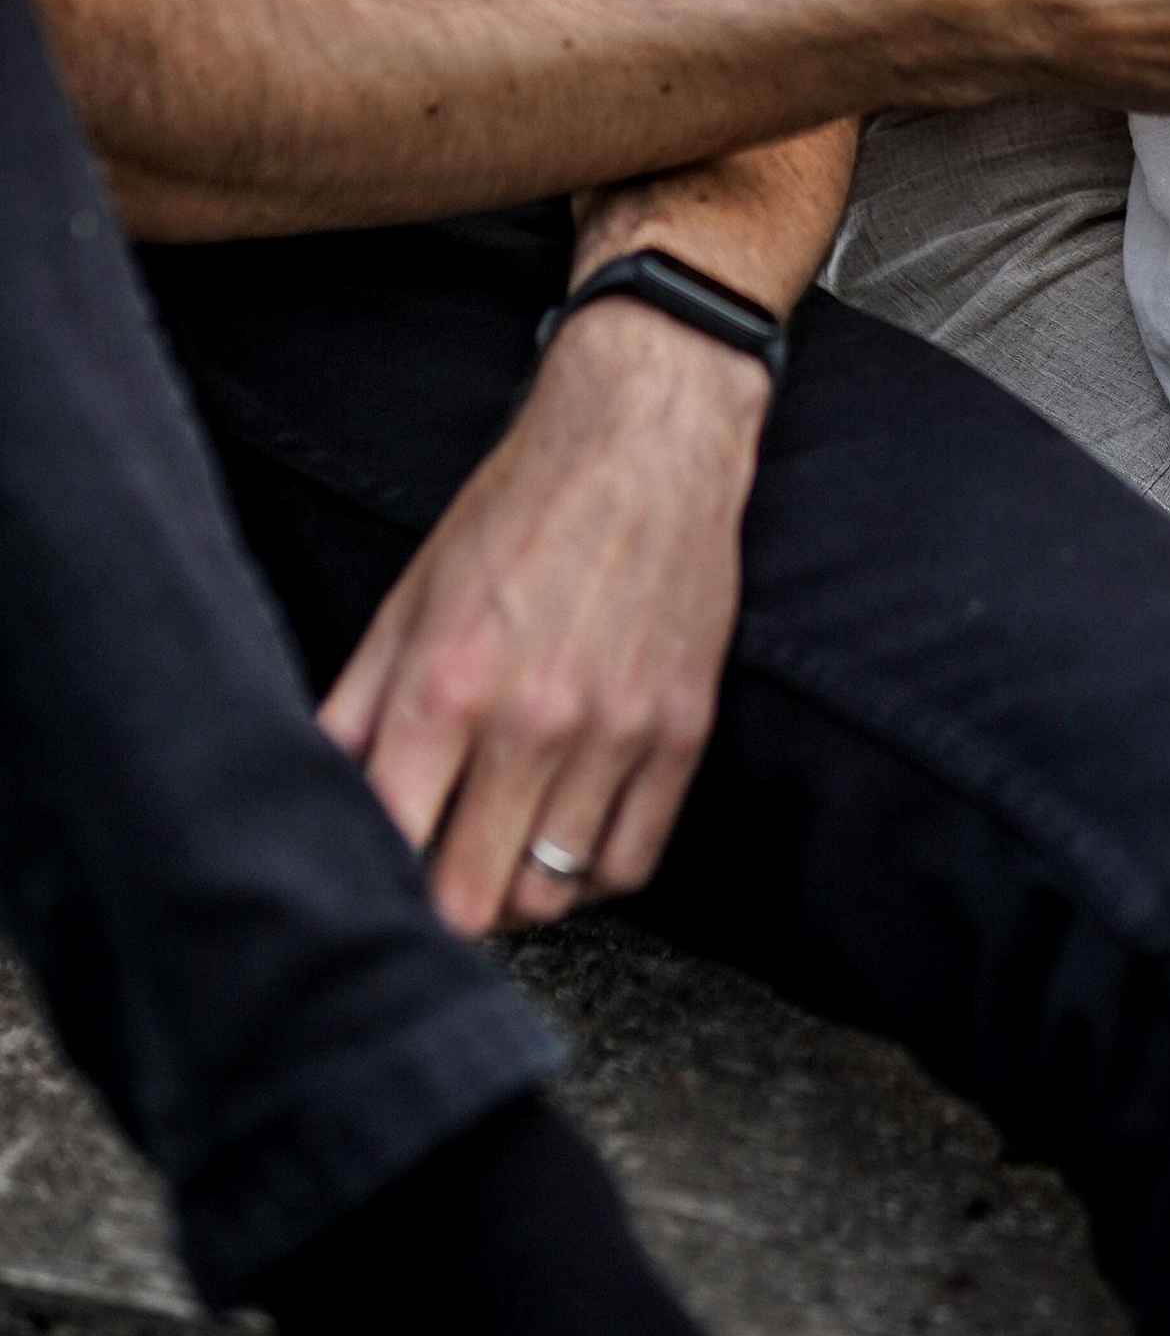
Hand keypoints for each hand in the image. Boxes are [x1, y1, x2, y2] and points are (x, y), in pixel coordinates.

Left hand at [319, 298, 760, 937]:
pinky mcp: (683, 730)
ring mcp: (618, 730)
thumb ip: (360, 702)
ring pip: (554, 893)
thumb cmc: (520, 507)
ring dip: (518, 886)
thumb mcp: (413, 594)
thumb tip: (319, 790)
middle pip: (474, 898)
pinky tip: (567, 832)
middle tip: (438, 867)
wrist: (646, 437)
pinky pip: (631, 862)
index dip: (376, 873)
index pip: (394, 844)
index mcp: (450, 682)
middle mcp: (535, 718)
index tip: (377, 868)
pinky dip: (592, 871)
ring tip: (502, 848)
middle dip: (443, 898)